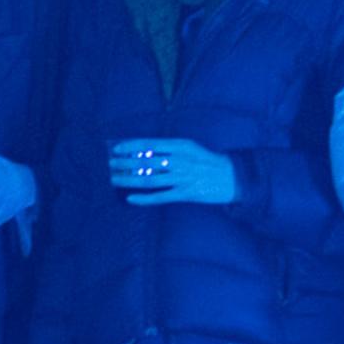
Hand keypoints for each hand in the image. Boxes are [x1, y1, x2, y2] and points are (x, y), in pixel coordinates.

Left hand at [111, 137, 238, 206]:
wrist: (233, 176)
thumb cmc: (206, 160)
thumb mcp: (190, 148)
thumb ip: (168, 149)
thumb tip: (141, 152)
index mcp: (181, 146)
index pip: (149, 145)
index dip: (130, 147)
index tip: (116, 149)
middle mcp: (180, 161)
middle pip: (145, 163)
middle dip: (124, 164)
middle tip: (110, 165)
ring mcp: (182, 178)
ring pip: (148, 179)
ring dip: (128, 180)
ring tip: (114, 180)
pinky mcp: (185, 194)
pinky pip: (160, 197)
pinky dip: (143, 199)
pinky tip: (130, 199)